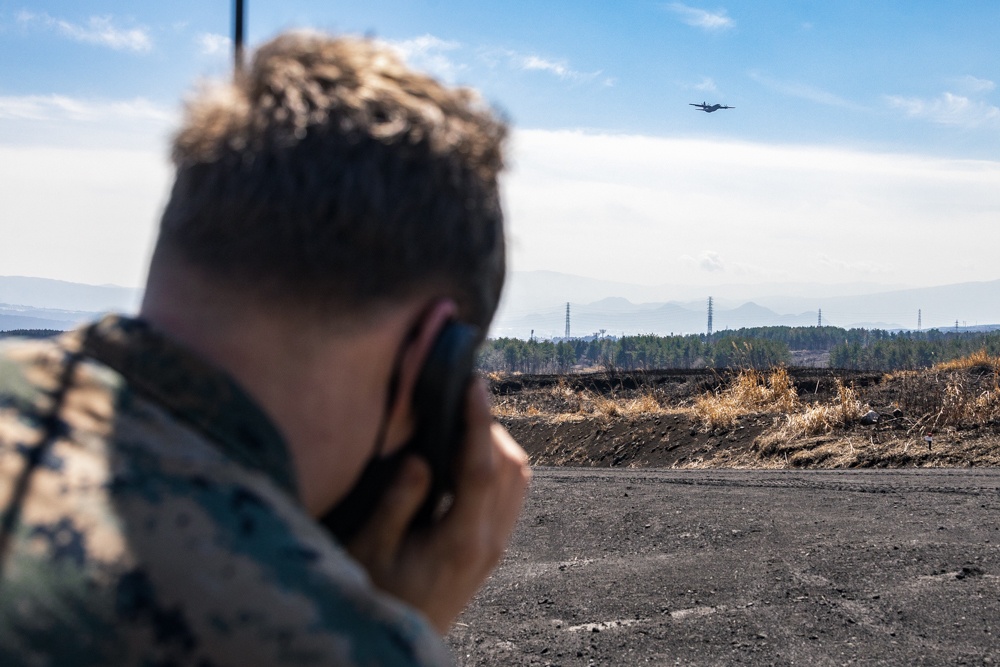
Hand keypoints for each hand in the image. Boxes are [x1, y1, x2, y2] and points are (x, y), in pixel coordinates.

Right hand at [346, 378, 530, 633]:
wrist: (400, 642)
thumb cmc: (378, 595)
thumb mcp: (372, 551)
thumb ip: (397, 503)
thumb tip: (419, 457)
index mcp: (462, 541)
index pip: (481, 469)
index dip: (478, 420)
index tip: (473, 382)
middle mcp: (489, 541)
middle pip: (510, 466)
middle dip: (487, 425)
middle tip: (455, 399)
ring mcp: (496, 544)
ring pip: (518, 476)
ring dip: (496, 442)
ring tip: (460, 420)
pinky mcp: (493, 545)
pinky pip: (512, 491)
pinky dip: (498, 462)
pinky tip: (467, 454)